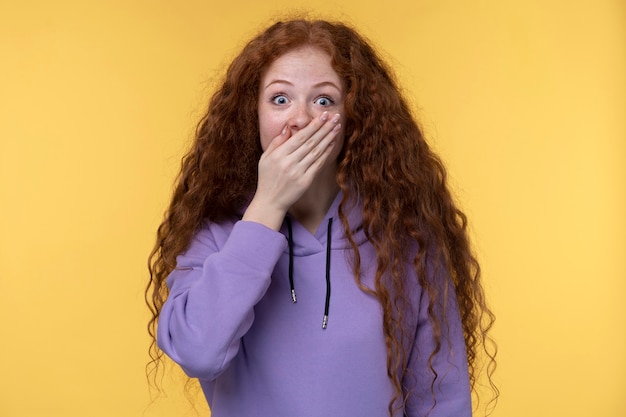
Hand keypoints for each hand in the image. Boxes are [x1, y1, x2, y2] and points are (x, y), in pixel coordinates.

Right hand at [243, 112, 341, 229]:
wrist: (270, 201)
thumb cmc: (267, 178)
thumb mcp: (265, 158)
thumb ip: (277, 142)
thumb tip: (288, 127)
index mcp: (279, 155)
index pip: (300, 136)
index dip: (314, 125)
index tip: (323, 115)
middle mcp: (289, 162)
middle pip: (311, 142)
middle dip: (325, 128)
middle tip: (335, 117)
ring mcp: (298, 172)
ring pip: (317, 152)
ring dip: (328, 138)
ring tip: (337, 127)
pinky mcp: (306, 181)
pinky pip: (318, 164)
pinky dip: (326, 153)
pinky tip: (332, 144)